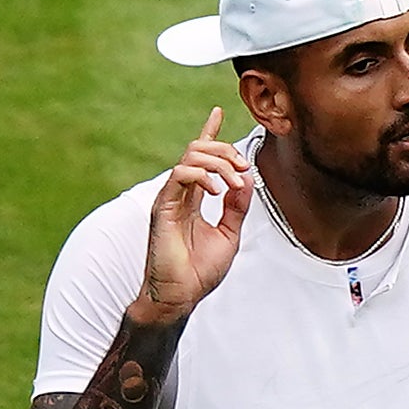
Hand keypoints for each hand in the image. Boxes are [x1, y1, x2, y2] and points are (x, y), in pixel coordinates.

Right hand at [131, 109, 253, 323]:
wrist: (181, 296)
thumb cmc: (199, 271)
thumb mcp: (229, 234)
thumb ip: (237, 206)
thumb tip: (246, 179)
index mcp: (192, 198)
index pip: (200, 158)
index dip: (209, 133)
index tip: (218, 112)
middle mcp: (179, 194)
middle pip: (198, 150)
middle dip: (225, 150)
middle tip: (243, 168)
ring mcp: (169, 198)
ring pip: (190, 157)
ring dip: (219, 163)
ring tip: (234, 182)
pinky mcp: (162, 207)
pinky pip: (180, 175)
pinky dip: (202, 176)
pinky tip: (217, 190)